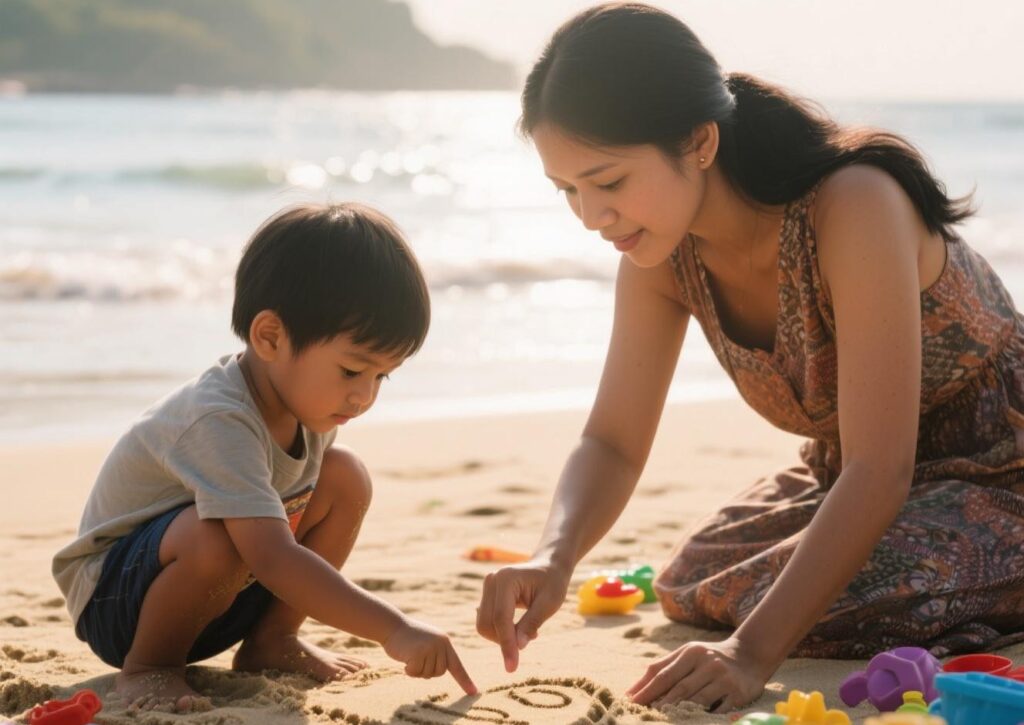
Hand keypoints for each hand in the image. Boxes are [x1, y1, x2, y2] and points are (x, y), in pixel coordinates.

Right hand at [383, 619, 476, 694]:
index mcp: (445, 642)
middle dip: (427, 671)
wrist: (392, 626)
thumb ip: (437, 654)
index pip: (457, 665)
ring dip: (417, 670)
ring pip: (427, 674)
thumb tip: (440, 670)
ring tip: (410, 655)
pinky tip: (404, 658)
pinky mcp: (419, 652)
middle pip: (440, 672)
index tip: (474, 692)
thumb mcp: (428, 642)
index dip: (465, 680)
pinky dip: (408, 670)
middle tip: (416, 659)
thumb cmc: (408, 637)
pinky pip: (415, 673)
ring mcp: (431, 648)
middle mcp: (441, 644)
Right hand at [476, 560, 570, 671]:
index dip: (506, 644)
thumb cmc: (553, 583)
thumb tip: (518, 647)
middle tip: (532, 638)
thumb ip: (531, 624)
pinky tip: (519, 627)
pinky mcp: (487, 596)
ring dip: (503, 637)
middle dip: (505, 641)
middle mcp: (491, 580)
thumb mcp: (550, 604)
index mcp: (506, 578)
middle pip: (488, 624)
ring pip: (484, 626)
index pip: (500, 618)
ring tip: (528, 631)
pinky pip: (487, 622)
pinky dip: (501, 631)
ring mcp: (487, 587)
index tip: (512, 667)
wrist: (549, 567)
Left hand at [626, 637, 768, 712]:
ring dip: (680, 712)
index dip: (647, 690)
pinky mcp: (738, 693)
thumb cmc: (708, 658)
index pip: (664, 674)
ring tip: (664, 719)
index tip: (631, 703)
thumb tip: (632, 691)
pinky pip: (719, 710)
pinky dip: (705, 717)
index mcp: (691, 652)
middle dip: (661, 704)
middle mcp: (708, 663)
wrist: (749, 656)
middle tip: (646, 715)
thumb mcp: (686, 654)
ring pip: (698, 700)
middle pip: (680, 688)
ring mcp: (724, 678)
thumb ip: (661, 668)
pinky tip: (693, 722)